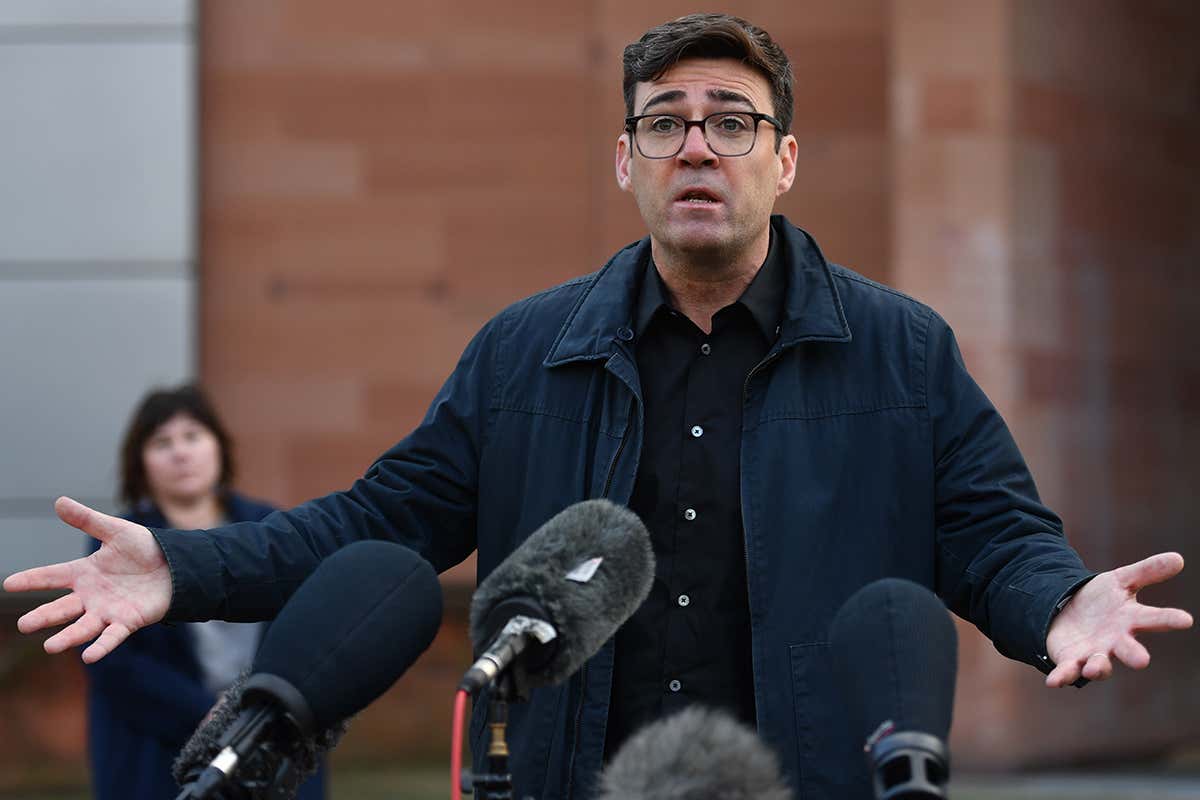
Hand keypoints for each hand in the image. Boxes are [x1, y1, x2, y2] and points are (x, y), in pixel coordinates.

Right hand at [2, 496, 171, 662]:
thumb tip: (59, 501)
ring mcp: (108, 611)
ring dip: (68, 637)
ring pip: (83, 627)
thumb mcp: (116, 530)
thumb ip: (87, 520)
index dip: (32, 579)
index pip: (52, 575)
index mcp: (85, 572)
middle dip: (43, 616)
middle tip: (24, 625)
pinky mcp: (128, 621)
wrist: (177, 564)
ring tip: (50, 646)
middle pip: (62, 608)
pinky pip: (112, 637)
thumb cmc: (145, 548)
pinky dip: (102, 646)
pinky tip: (89, 657)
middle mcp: (91, 595)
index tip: (9, 583)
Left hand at [1045, 552, 1192, 686]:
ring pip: (1099, 664)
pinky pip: (1066, 670)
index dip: (1169, 619)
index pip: (1154, 619)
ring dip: (1098, 667)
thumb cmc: (1101, 599)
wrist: (1068, 610)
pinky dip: (1062, 676)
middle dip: (1134, 654)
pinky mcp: (1071, 660)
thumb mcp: (1120, 580)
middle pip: (1128, 649)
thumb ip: (1147, 571)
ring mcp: (1094, 653)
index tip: (1186, 619)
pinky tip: (1053, 682)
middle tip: (1142, 660)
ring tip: (1094, 668)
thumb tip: (1179, 558)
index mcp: (1130, 620)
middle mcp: (1116, 641)